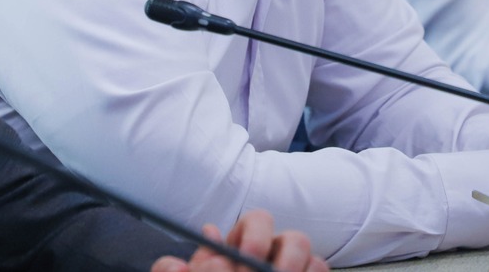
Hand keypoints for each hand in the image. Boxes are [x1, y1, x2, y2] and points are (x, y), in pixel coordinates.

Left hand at [151, 210, 327, 271]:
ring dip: (300, 269)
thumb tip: (179, 260)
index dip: (256, 236)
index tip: (249, 254)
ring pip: (317, 263)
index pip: (258, 221)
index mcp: (243, 246)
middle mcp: (274, 257)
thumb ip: (171, 271)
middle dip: (287, 259)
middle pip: (296, 240)